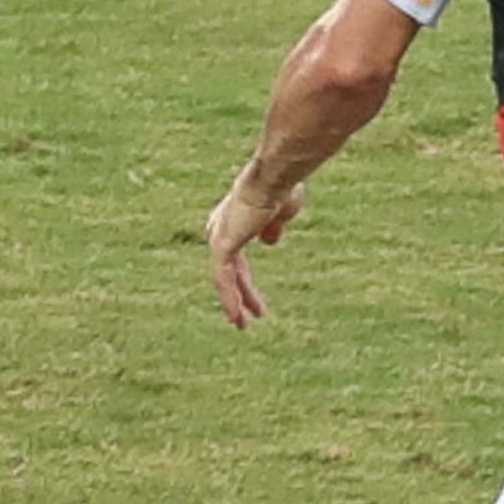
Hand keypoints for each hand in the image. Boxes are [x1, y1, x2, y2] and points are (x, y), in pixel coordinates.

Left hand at [205, 170, 298, 328]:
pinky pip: (222, 279)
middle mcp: (222, 227)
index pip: (235, 253)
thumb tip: (269, 241)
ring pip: (224, 278)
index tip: (255, 291)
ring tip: (243, 325)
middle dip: (240, 291)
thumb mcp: (285, 210)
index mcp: (236, 218)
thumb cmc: (283, 187)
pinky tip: (237, 317)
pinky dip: (229, 299)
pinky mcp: (220, 245)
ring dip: (234, 302)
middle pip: (229, 269)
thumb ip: (276, 224)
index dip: (244, 273)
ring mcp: (219, 237)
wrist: (274, 179)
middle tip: (250, 314)